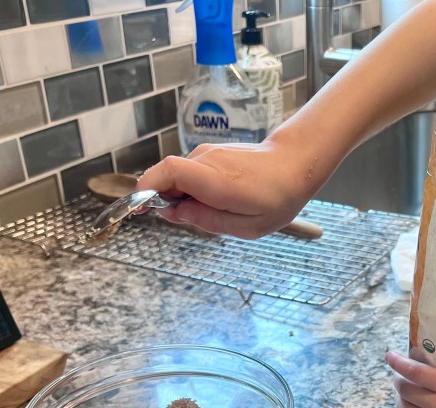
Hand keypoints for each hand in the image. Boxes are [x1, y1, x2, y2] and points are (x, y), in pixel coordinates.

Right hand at [135, 135, 322, 238]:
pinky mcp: (209, 154)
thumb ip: (208, 221)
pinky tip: (217, 201)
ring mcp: (207, 154)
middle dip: (166, 200)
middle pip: (166, 176)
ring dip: (183, 198)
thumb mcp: (248, 226)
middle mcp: (207, 161)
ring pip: (178, 178)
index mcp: (216, 180)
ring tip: (216, 211)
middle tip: (193, 219)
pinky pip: (188, 174)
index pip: (169, 172)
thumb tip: (175, 213)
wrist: (295, 165)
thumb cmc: (277, 198)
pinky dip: (191, 190)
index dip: (147, 187)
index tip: (140, 206)